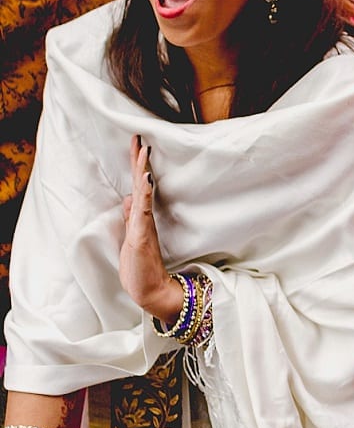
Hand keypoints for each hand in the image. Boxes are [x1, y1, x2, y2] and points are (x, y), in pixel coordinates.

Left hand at [119, 136, 181, 321]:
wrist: (150, 290)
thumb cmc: (140, 268)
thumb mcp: (131, 238)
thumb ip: (132, 218)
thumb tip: (129, 197)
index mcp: (141, 217)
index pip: (138, 186)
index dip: (137, 166)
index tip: (136, 145)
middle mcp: (144, 218)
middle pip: (141, 183)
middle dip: (139, 160)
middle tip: (139, 137)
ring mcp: (144, 225)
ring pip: (143, 192)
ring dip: (142, 170)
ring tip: (144, 150)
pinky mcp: (142, 235)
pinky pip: (143, 210)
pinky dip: (145, 193)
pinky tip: (146, 179)